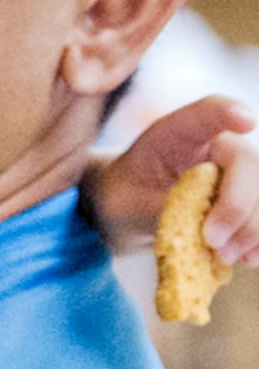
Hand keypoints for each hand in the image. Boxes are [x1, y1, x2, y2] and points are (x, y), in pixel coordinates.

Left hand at [89, 95, 258, 260]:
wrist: (129, 209)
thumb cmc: (124, 196)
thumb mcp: (126, 203)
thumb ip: (161, 209)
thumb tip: (199, 229)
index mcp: (181, 133)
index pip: (210, 111)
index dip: (230, 113)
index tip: (247, 122)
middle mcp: (219, 146)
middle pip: (249, 163)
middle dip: (238, 205)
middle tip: (212, 241)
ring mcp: (238, 172)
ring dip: (252, 228)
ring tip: (224, 256)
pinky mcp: (246, 200)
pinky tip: (249, 258)